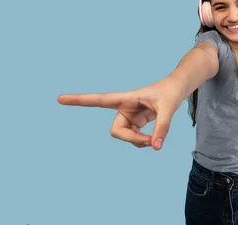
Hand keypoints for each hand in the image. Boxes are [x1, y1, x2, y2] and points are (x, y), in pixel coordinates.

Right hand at [57, 78, 184, 149]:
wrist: (177, 89)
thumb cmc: (170, 93)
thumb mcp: (168, 108)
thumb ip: (162, 127)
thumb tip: (155, 147)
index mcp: (125, 98)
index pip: (99, 100)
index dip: (79, 100)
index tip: (60, 98)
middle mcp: (123, 108)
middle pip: (116, 131)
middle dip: (130, 139)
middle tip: (149, 141)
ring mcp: (129, 117)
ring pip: (125, 137)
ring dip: (138, 142)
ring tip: (155, 138)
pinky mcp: (136, 123)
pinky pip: (134, 139)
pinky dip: (144, 142)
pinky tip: (154, 138)